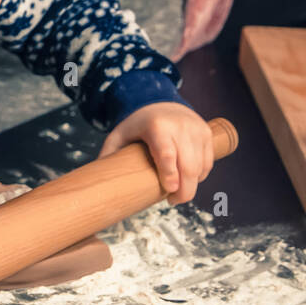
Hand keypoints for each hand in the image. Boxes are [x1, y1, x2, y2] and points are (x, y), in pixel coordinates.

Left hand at [99, 102, 213, 203]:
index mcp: (157, 126)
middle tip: (173, 201)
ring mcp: (196, 130)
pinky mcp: (207, 134)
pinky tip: (189, 181)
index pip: (166, 153)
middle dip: (184, 190)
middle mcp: (180, 127)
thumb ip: (109, 154)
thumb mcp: (119, 135)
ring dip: (192, 185)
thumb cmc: (138, 124)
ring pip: (200, 166)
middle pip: (188, 165)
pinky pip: (208, 162)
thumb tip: (97, 181)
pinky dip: (200, 176)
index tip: (169, 190)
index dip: (169, 173)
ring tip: (178, 193)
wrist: (162, 103)